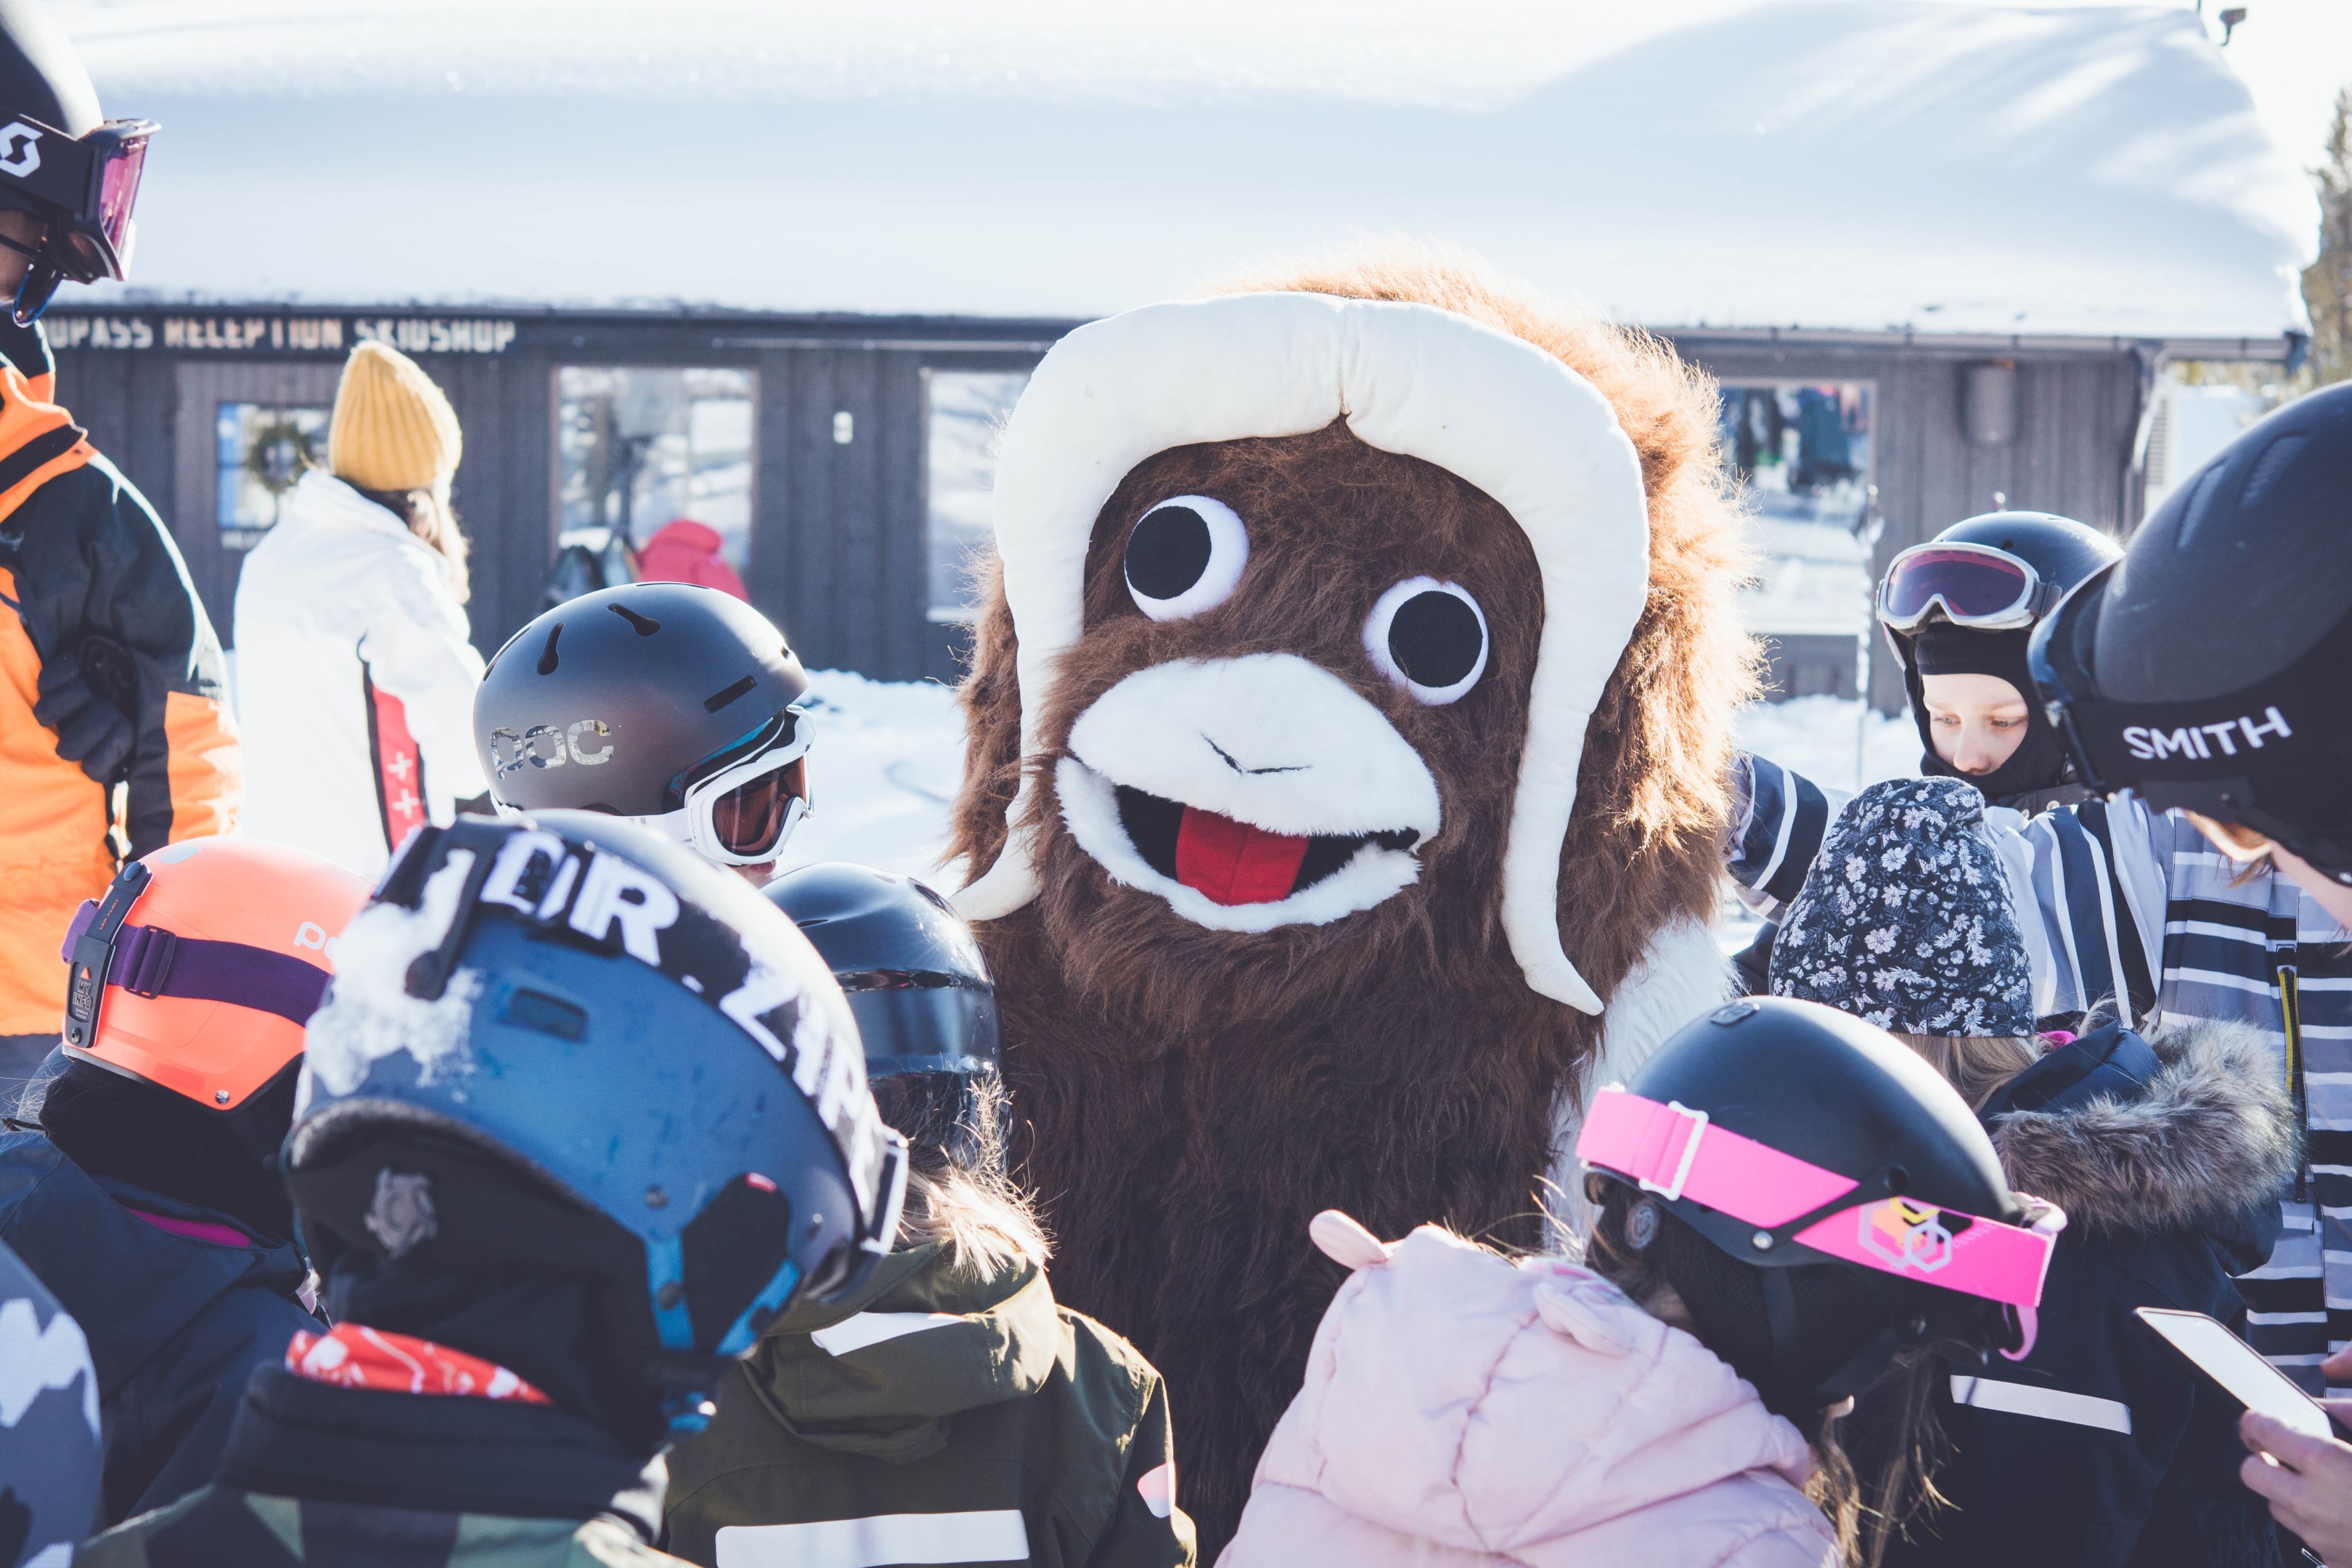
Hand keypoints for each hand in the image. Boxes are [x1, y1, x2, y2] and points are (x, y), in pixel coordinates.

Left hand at [2241, 1376, 2351, 1565]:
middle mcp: (2312, 1501)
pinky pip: (2304, 1535)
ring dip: (2287, 1491)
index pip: (2260, 1430)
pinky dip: (2312, 1521)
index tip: (2259, 1417)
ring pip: (2275, 1506)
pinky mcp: (2330, 1561)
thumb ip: (2350, 1416)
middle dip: (2263, 1457)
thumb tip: (2326, 1409)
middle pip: (2251, 1471)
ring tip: (2320, 1482)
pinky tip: (2341, 1512)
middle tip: (2282, 1450)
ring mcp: (2319, 1536)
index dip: (2256, 1420)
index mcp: (2326, 1462)